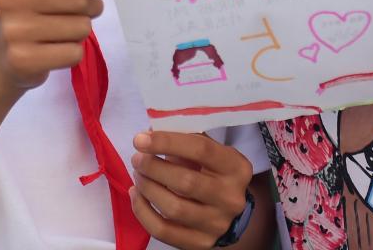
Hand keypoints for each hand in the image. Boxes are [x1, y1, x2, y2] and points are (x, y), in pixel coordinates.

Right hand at [0, 0, 120, 93]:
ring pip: (81, 27)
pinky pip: (73, 53)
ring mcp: (14, 31)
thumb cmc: (33, 9)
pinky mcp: (22, 60)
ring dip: (82, 30)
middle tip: (79, 11)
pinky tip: (55, 49)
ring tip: (61, 30)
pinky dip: (74, 52)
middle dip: (92, 6)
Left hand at [130, 131, 252, 249]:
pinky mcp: (200, 244)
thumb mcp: (212, 151)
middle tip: (137, 159)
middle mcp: (230, 197)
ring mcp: (216, 224)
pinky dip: (143, 212)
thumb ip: (187, 141)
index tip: (141, 139)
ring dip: (147, 188)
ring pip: (173, 208)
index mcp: (236, 167)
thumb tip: (150, 134)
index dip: (168, 142)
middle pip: (185, 182)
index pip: (200, 150)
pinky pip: (164, 231)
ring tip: (138, 175)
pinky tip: (136, 196)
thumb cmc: (215, 172)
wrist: (232, 211)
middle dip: (153, 168)